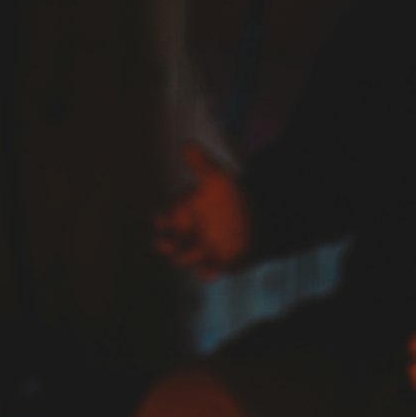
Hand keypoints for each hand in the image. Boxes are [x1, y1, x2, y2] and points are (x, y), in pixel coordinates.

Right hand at [154, 144, 251, 279]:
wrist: (256, 216)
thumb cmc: (230, 196)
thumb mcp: (216, 178)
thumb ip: (200, 164)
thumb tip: (187, 144)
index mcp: (182, 214)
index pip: (162, 219)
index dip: (159, 220)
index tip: (160, 218)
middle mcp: (186, 234)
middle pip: (166, 244)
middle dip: (164, 244)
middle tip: (167, 242)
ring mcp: (199, 251)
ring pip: (184, 259)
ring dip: (186, 257)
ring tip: (195, 251)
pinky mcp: (215, 264)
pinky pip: (207, 272)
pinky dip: (207, 272)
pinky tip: (211, 267)